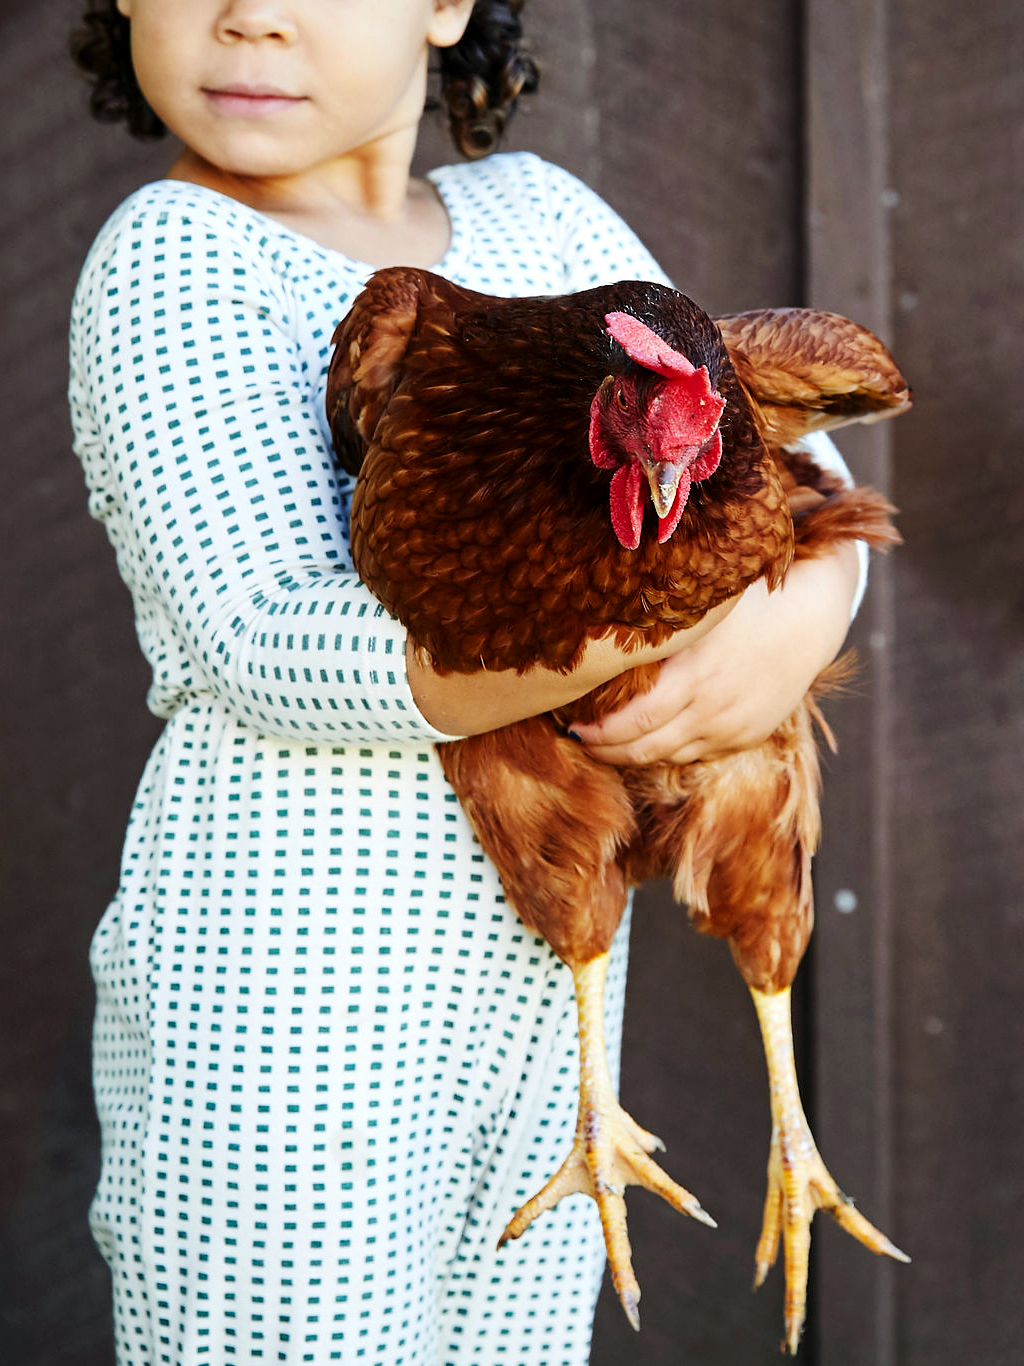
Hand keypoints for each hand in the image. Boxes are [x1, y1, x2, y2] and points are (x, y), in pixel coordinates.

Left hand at [569, 544, 860, 766]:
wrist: (812, 618)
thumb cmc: (745, 600)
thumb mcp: (699, 607)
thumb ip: (653, 620)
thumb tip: (590, 619)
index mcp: (695, 676)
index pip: (632, 722)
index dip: (596, 732)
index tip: (569, 723)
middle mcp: (713, 710)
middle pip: (644, 748)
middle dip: (604, 749)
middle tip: (576, 738)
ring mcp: (731, 728)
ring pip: (668, 756)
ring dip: (631, 754)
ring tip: (602, 741)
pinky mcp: (745, 736)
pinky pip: (695, 754)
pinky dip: (665, 749)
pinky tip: (645, 737)